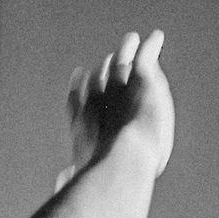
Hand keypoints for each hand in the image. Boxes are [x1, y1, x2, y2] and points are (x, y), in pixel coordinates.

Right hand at [61, 29, 173, 186]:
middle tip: (108, 59)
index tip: (78, 77)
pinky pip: (146, 57)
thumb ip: (67, 179)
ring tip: (131, 40)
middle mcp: (98, 103)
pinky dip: (151, 46)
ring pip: (120, 64)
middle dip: (103, 69)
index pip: (76, 103)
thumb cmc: (104, 175)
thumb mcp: (81, 179)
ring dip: (125, 51)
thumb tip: (62, 175)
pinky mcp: (142, 80)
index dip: (77, 91)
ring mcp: (119, 89)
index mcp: (83, 127)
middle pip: (98, 80)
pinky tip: (156, 38)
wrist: (123, 159)